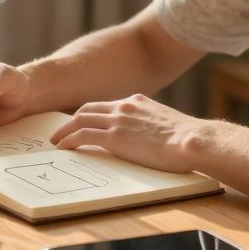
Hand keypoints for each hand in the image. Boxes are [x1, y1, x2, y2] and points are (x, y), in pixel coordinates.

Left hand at [49, 94, 206, 172]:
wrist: (192, 140)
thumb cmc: (187, 139)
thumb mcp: (166, 123)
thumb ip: (151, 124)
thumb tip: (151, 137)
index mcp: (136, 101)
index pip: (106, 105)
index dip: (90, 114)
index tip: (82, 122)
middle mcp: (124, 107)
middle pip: (87, 109)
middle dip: (72, 120)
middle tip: (62, 131)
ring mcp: (118, 121)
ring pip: (80, 120)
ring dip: (64, 131)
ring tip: (56, 141)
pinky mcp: (115, 138)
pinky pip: (83, 136)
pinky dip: (69, 140)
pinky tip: (63, 148)